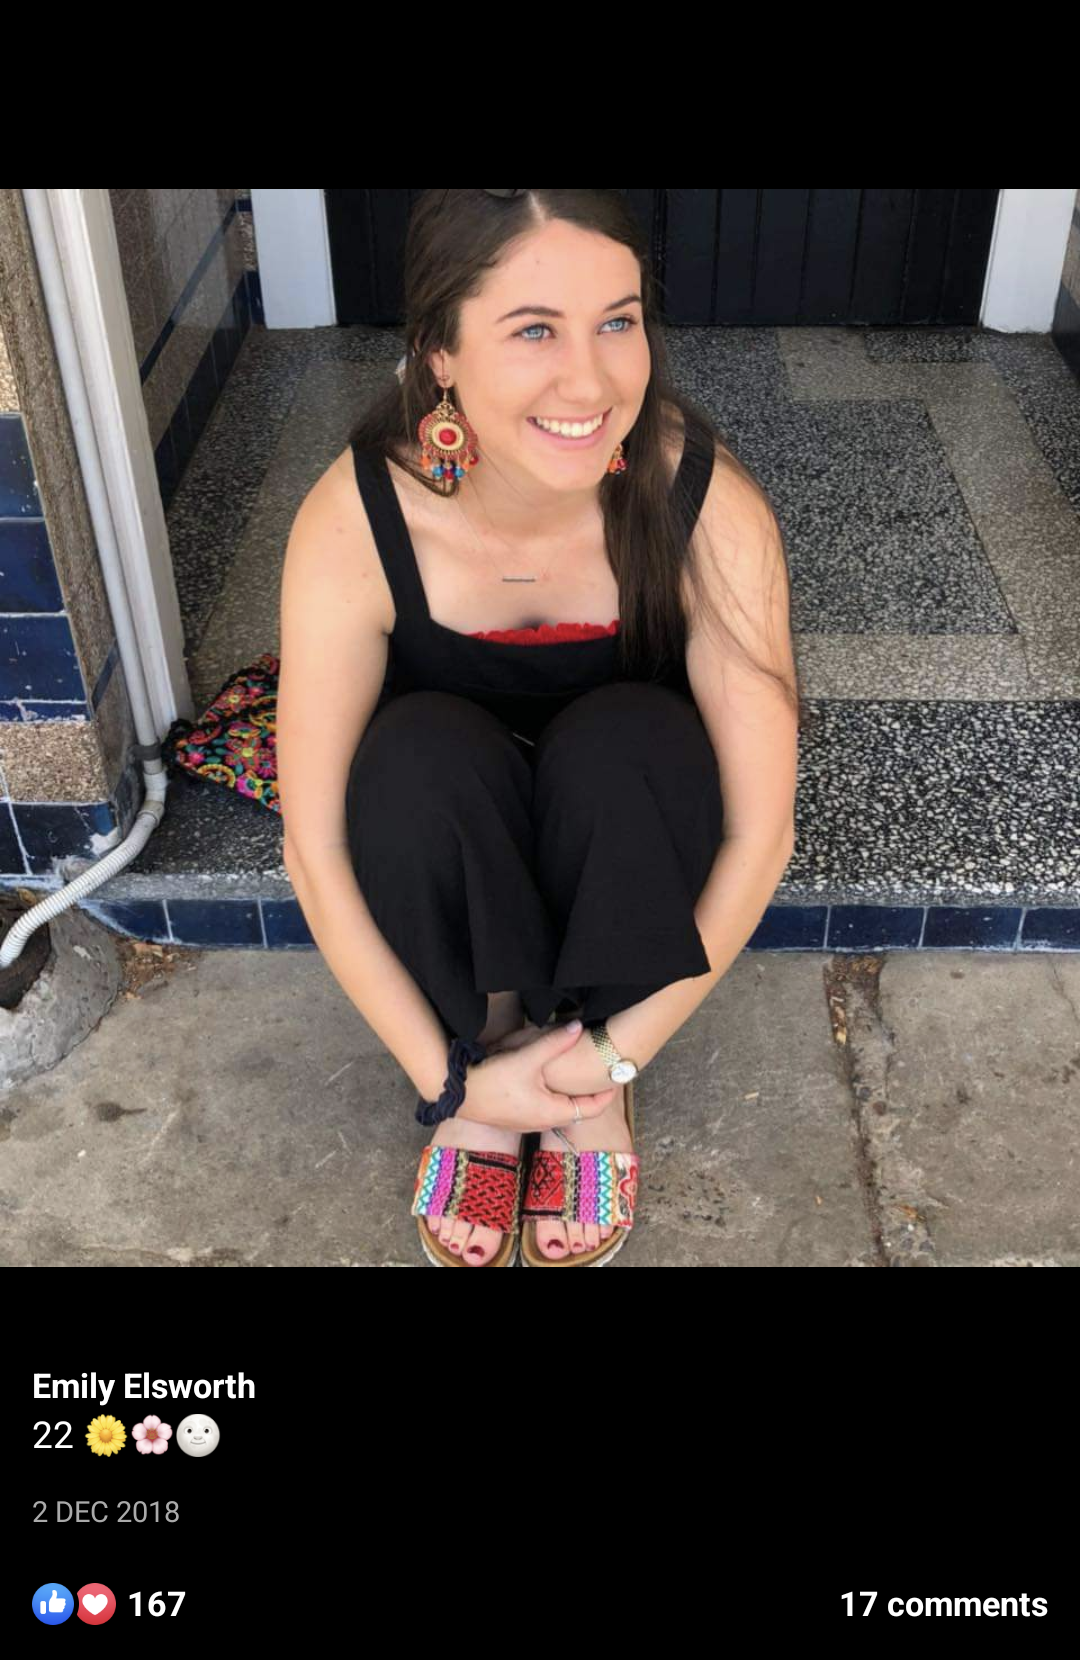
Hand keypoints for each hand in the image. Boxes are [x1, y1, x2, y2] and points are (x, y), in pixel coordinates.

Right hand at [463, 1021, 616, 1132]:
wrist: (458, 1095)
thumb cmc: (493, 1081)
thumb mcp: (527, 1059)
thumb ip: (555, 1043)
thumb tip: (579, 1027)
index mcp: (554, 1112)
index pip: (593, 1109)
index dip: (607, 1094)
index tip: (617, 1077)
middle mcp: (544, 1122)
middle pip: (578, 1110)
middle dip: (590, 1093)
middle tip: (601, 1074)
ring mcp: (529, 1123)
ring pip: (560, 1109)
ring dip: (571, 1095)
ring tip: (580, 1076)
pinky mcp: (516, 1117)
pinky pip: (544, 1108)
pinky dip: (554, 1096)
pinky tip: (550, 1080)